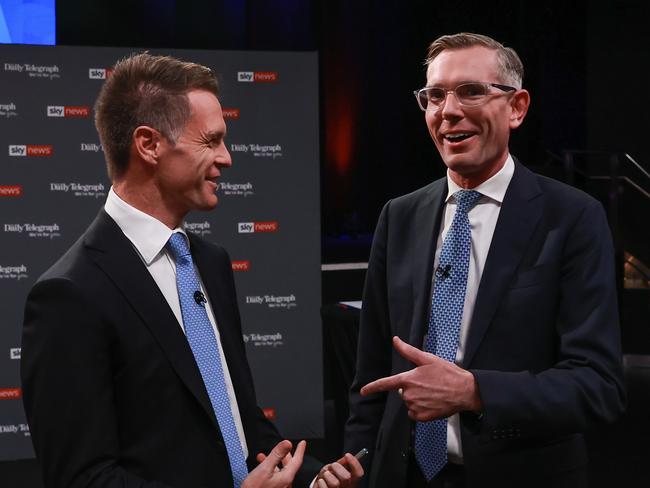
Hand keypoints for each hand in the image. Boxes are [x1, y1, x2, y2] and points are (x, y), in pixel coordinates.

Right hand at [242, 440, 305, 487]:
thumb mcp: (265, 469)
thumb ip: (276, 455)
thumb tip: (287, 443)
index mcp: (286, 477)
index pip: (297, 461)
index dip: (300, 450)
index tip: (302, 443)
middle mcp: (284, 483)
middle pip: (289, 466)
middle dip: (285, 455)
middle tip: (285, 447)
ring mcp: (279, 487)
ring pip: (281, 471)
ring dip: (275, 461)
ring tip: (266, 455)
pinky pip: (275, 476)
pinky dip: (270, 468)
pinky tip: (262, 467)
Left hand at [314, 452, 363, 487]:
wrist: (321, 486)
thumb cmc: (330, 477)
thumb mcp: (336, 468)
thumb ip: (342, 463)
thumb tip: (346, 457)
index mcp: (351, 481)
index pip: (358, 473)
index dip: (354, 463)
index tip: (347, 455)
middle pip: (346, 477)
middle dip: (338, 467)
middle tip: (333, 465)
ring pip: (334, 483)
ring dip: (327, 475)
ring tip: (326, 475)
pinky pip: (324, 487)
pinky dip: (321, 482)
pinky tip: (322, 481)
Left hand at [360, 336, 481, 420]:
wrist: (465, 391)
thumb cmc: (448, 373)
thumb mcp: (427, 359)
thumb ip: (408, 351)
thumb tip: (395, 340)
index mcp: (408, 379)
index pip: (385, 384)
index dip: (372, 387)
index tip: (363, 391)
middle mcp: (409, 394)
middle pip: (402, 391)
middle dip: (412, 387)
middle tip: (428, 383)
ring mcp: (415, 407)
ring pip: (409, 402)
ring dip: (417, 398)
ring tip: (433, 392)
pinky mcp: (422, 417)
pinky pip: (414, 413)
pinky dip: (421, 408)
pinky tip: (432, 402)